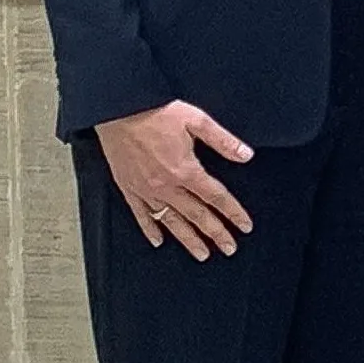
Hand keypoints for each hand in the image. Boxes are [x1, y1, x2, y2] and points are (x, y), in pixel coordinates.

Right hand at [94, 101, 255, 258]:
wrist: (117, 108)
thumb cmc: (155, 112)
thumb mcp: (196, 120)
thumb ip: (223, 141)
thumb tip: (246, 155)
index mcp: (185, 169)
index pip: (216, 197)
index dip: (233, 213)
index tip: (244, 226)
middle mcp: (166, 184)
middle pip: (197, 215)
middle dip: (215, 233)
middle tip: (229, 248)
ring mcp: (145, 189)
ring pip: (171, 221)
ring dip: (188, 239)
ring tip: (202, 254)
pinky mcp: (128, 187)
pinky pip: (140, 214)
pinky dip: (149, 229)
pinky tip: (158, 240)